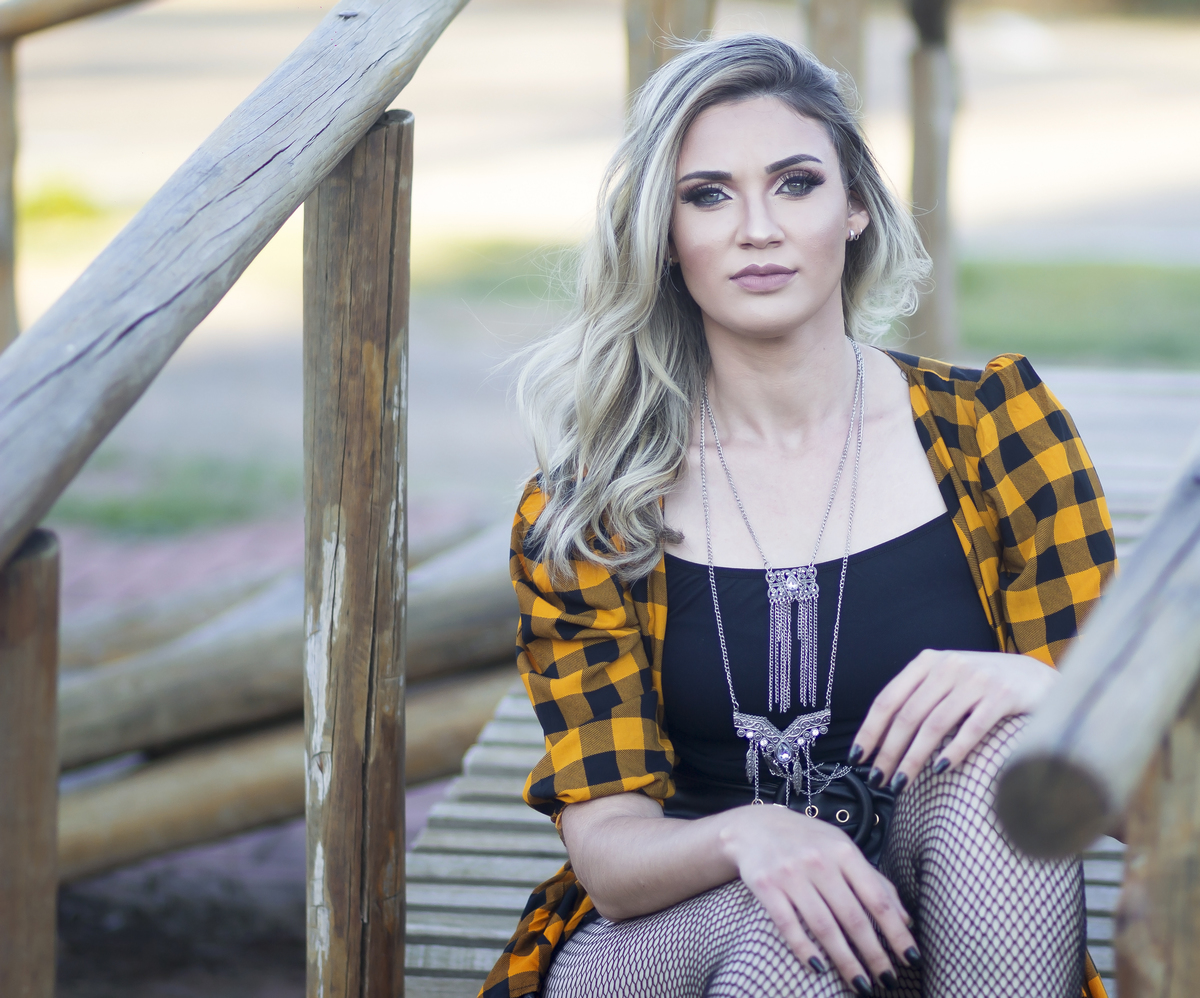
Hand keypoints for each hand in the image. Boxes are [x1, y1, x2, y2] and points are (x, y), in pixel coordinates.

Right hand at [719, 805, 917, 991]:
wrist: (754, 827)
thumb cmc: (807, 841)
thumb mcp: (842, 849)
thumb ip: (873, 880)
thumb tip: (905, 919)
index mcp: (843, 851)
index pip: (877, 898)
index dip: (896, 932)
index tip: (910, 958)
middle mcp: (818, 861)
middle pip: (852, 917)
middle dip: (873, 954)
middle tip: (887, 980)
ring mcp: (790, 873)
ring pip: (823, 926)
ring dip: (845, 961)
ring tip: (861, 984)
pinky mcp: (765, 886)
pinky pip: (788, 925)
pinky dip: (805, 950)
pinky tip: (819, 970)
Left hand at [849, 649, 1057, 791]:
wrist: (1036, 677)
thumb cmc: (982, 687)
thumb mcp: (946, 681)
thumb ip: (918, 698)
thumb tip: (880, 739)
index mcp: (928, 662)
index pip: (888, 699)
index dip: (870, 731)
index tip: (856, 758)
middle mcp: (949, 666)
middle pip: (908, 715)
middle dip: (888, 751)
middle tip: (877, 780)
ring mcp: (977, 679)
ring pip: (934, 724)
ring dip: (913, 758)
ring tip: (900, 783)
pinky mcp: (1003, 695)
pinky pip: (972, 728)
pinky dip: (952, 750)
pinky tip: (939, 770)